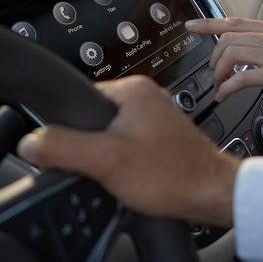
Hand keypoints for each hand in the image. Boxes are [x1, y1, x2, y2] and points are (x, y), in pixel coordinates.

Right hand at [16, 76, 238, 227]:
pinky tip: (133, 172)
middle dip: (89, 145)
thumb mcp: (106, 160)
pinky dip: (121, 159)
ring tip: (125, 168)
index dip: (69, 129)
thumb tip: (33, 141)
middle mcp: (146, 95)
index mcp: (133, 88)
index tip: (83, 149)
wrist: (209, 193)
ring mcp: (154, 115)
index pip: (77, 98)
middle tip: (107, 162)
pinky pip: (123, 143)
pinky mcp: (158, 134)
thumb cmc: (173, 174)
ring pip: (106, 133)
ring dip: (106, 154)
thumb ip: (63, 145)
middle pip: (90, 117)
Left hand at [188, 17, 262, 108]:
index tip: (191, 25)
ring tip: (219, 87)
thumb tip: (255, 51)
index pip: (236, 20)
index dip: (209, 23)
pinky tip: (226, 96)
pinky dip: (227, 88)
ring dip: (217, 74)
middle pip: (228, 38)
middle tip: (212, 74)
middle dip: (212, 58)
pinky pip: (242, 78)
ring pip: (230, 55)